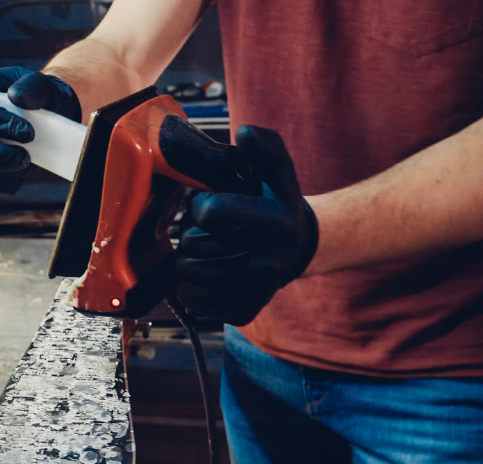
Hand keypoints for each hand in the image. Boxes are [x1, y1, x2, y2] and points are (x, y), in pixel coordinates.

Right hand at [0, 67, 80, 194]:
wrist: (50, 114)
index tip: (27, 131)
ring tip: (31, 157)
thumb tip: (17, 97)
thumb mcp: (42, 84)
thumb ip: (33, 85)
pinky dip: (12, 181)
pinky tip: (27, 168)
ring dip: (8, 169)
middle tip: (24, 155)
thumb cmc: (40, 96)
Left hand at [175, 125, 318, 324]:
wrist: (295, 250)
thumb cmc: (275, 205)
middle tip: (206, 232)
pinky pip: (194, 301)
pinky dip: (190, 288)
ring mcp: (257, 290)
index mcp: (276, 221)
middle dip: (191, 235)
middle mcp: (270, 259)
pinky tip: (205, 274)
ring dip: (187, 261)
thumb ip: (265, 146)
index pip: (208, 211)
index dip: (202, 205)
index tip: (212, 206)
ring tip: (202, 252)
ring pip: (189, 276)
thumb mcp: (277, 172)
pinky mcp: (244, 311)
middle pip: (193, 246)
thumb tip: (246, 134)